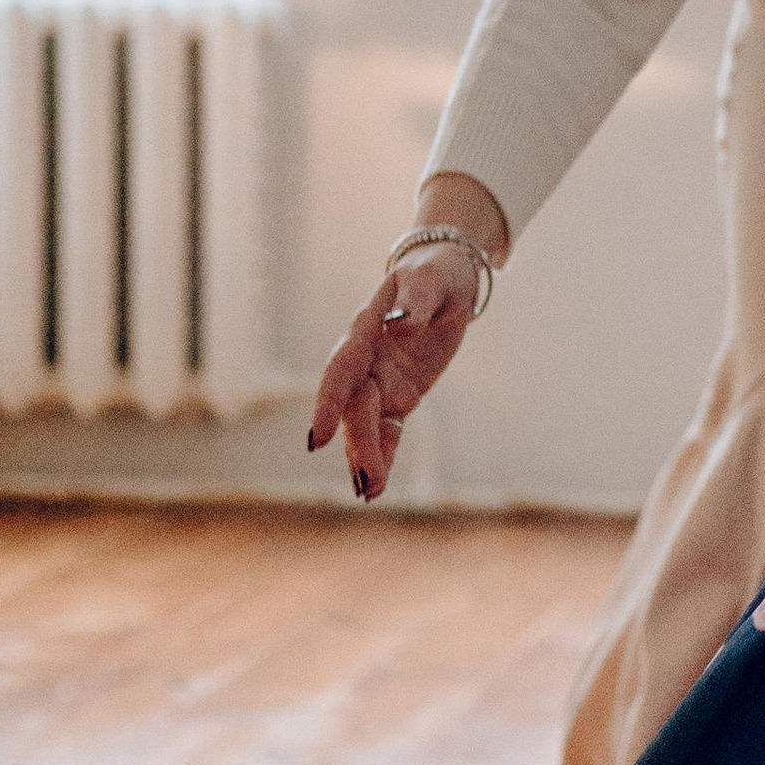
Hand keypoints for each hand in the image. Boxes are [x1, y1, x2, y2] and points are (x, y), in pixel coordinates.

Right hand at [307, 241, 477, 501]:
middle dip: (358, 444)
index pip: (342, 370)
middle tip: (367, 481)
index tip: (318, 438)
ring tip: (370, 493)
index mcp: (366, 330)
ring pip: (365, 425)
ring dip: (365, 458)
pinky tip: (377, 487)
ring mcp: (380, 380)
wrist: (446, 277)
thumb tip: (402, 323)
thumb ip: (416, 300)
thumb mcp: (431, 278)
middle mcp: (366, 360)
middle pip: (354, 408)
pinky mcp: (398, 395)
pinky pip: (387, 430)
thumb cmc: (435, 272)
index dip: (329, 404)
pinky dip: (382, 455)